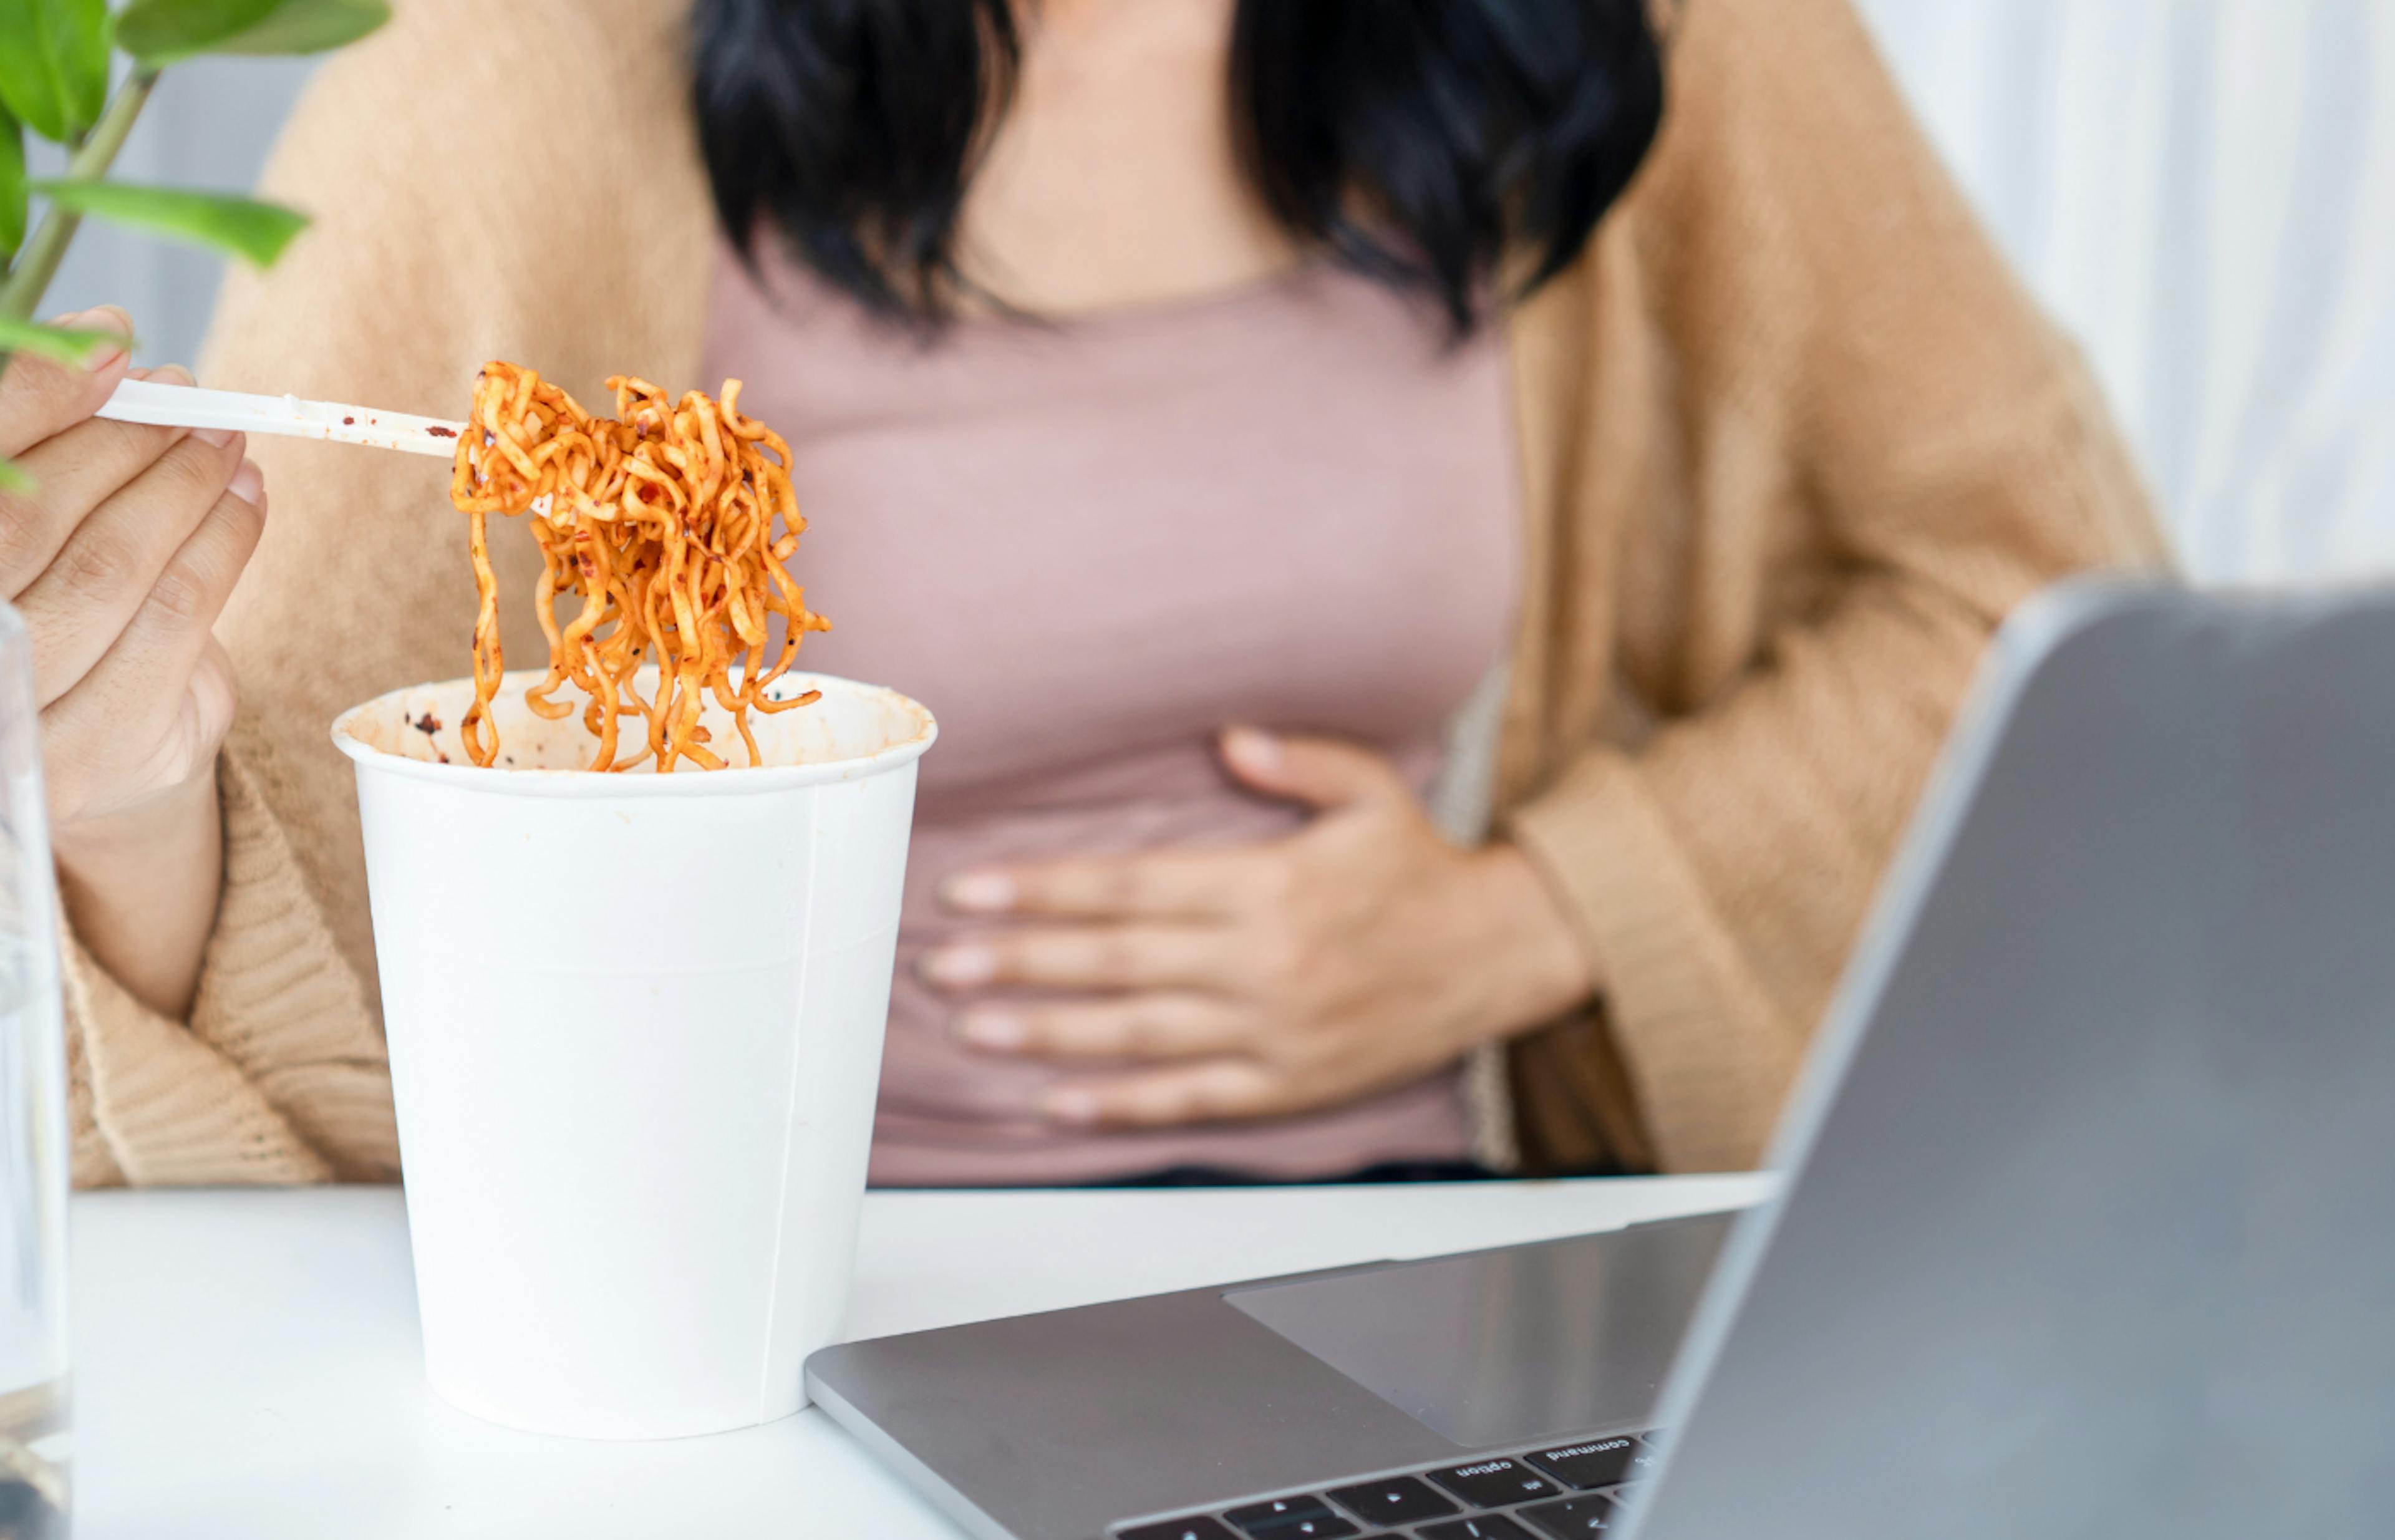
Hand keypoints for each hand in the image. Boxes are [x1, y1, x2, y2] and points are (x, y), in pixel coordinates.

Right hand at [3, 308, 268, 1015]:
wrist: (59, 740)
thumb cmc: (32, 593)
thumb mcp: (19, 506)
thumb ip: (34, 434)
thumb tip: (103, 342)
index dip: (34, 394)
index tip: (113, 345)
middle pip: (29, 515)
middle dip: (122, 440)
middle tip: (186, 396)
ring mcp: (3, 711)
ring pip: (110, 569)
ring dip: (182, 487)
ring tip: (225, 439)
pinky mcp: (80, 754)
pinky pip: (173, 625)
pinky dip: (221, 547)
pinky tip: (246, 498)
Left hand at [922, 727, 1594, 1127]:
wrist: (1501, 955)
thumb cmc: (1421, 870)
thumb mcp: (1370, 791)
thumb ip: (1296, 760)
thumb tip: (1225, 736)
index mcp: (1267, 885)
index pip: (1129, 887)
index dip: (1042, 890)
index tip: (970, 892)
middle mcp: (1262, 961)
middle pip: (1117, 962)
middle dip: (1020, 962)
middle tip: (941, 966)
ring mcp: (1273, 1029)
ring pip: (1140, 1035)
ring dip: (1048, 1034)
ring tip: (976, 1028)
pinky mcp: (1288, 1082)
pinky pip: (1190, 1098)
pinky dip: (1120, 1104)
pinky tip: (1056, 1102)